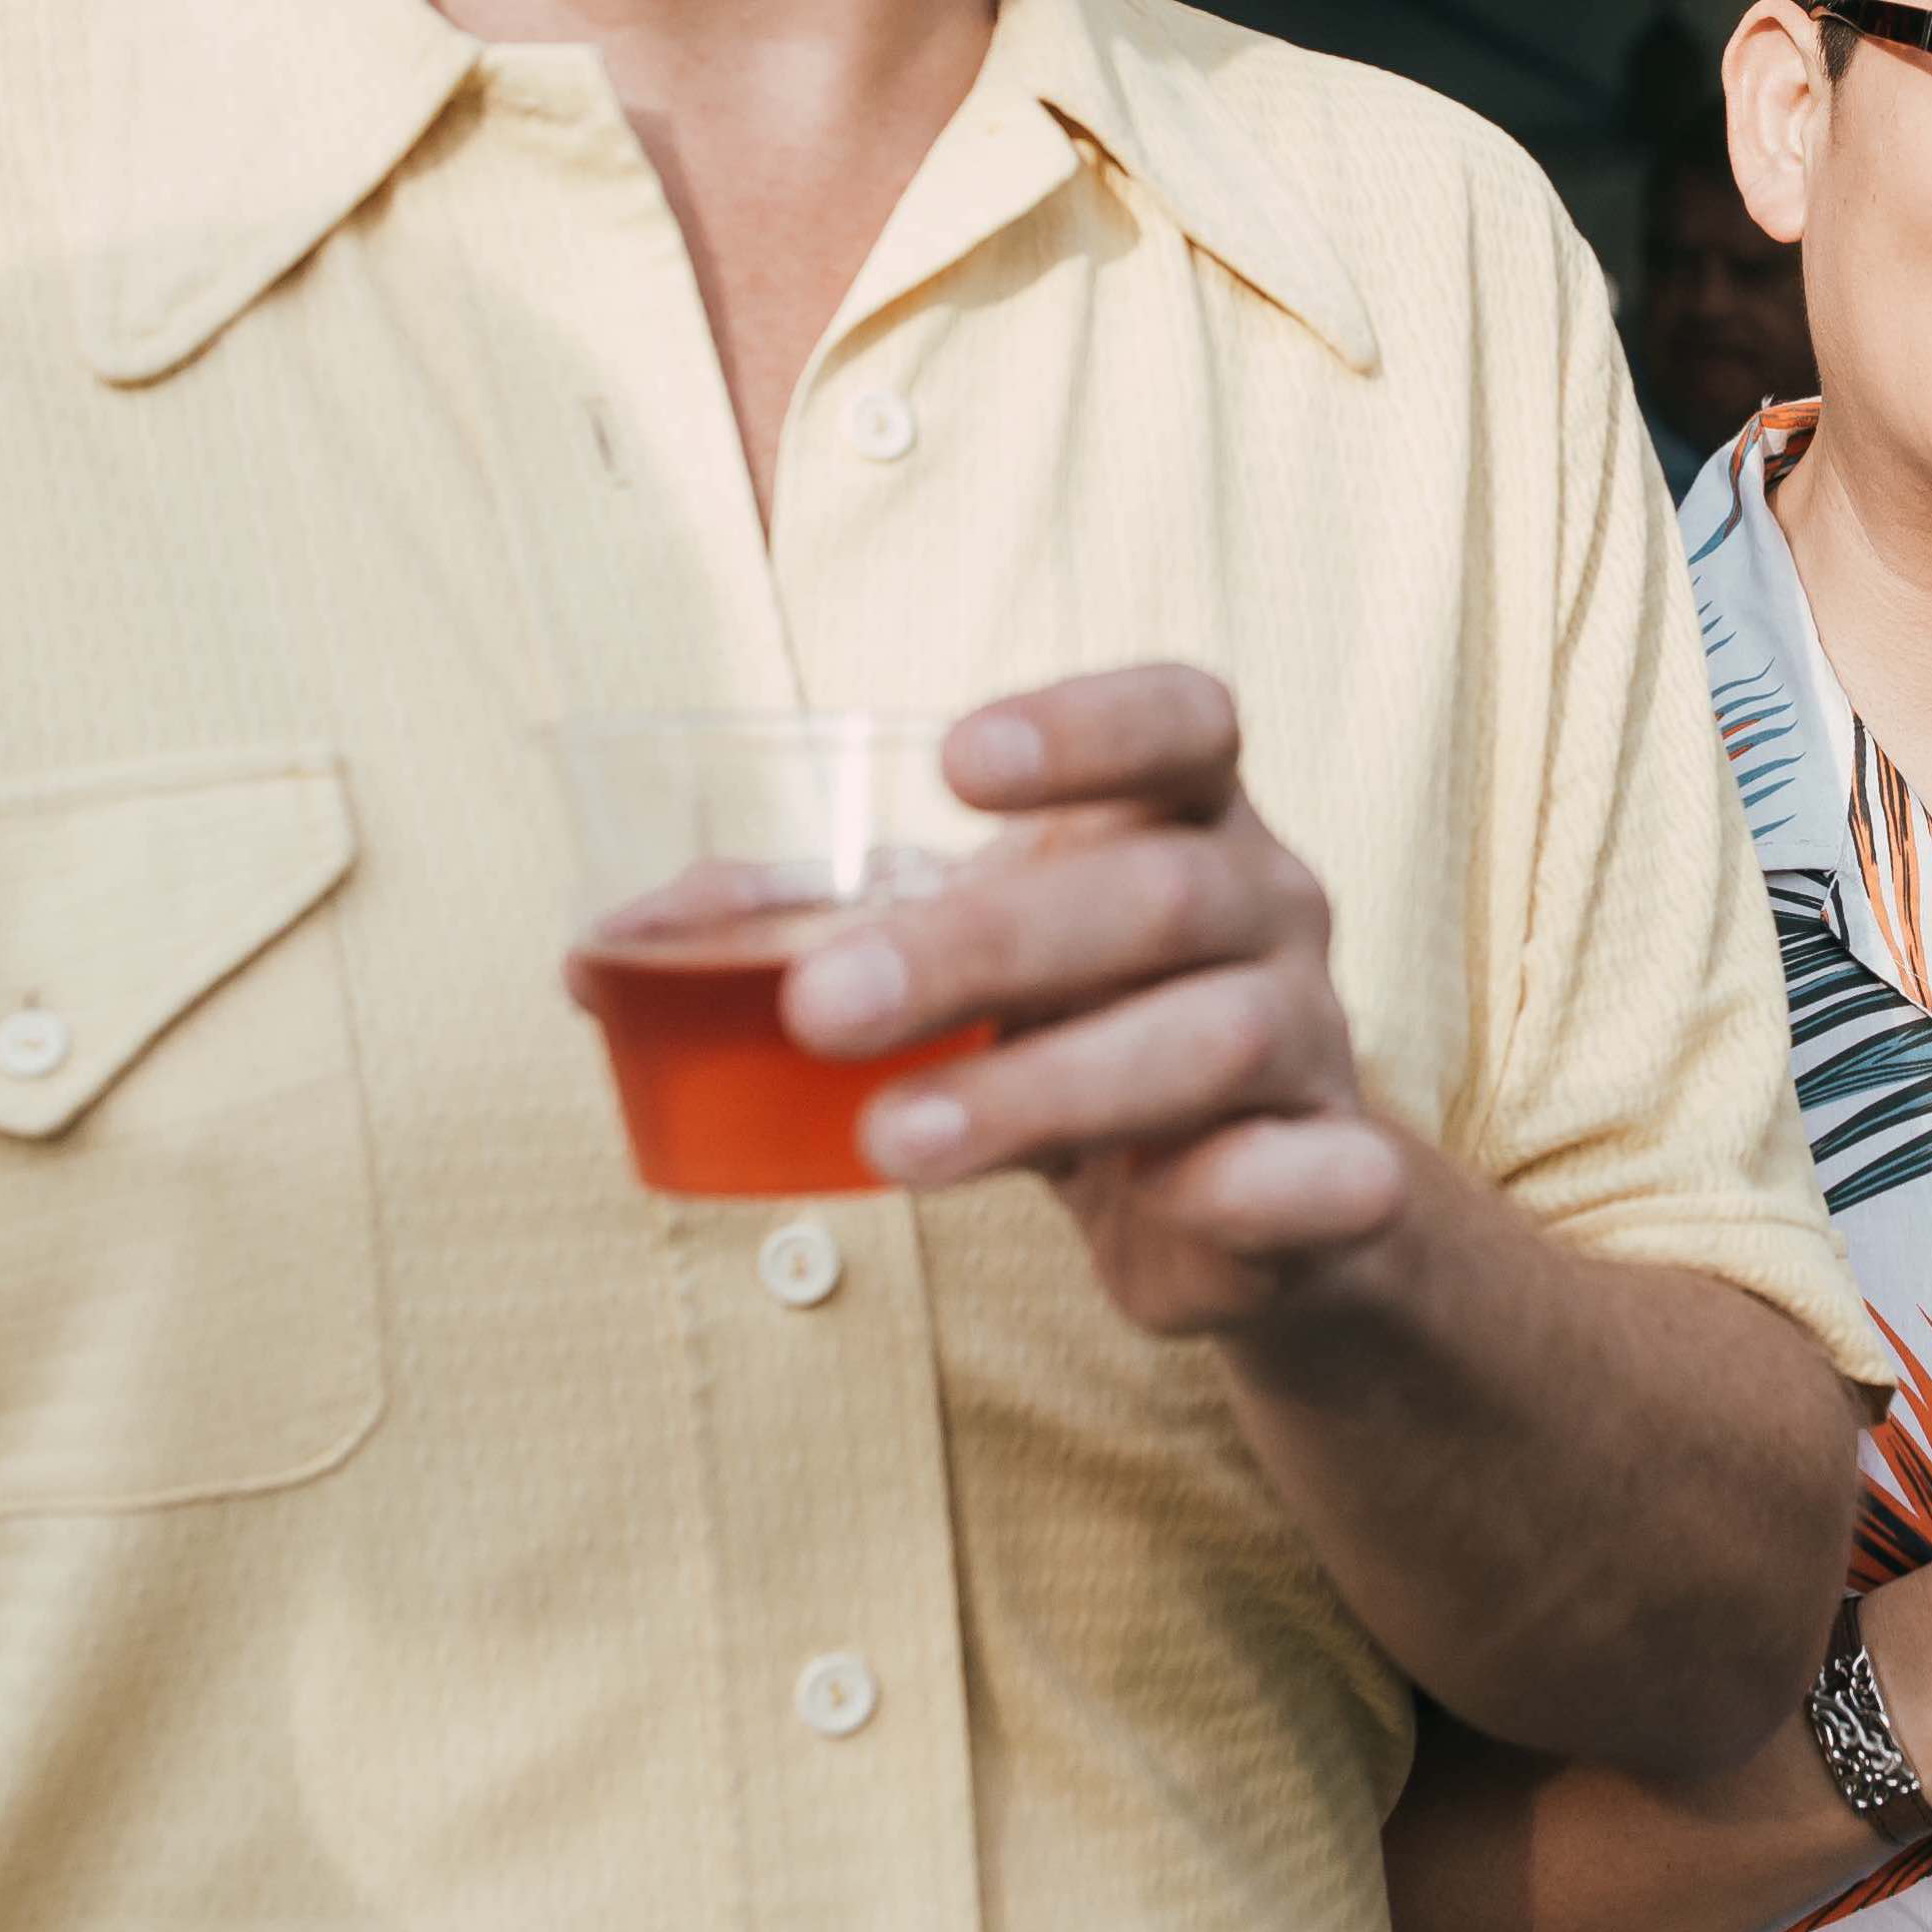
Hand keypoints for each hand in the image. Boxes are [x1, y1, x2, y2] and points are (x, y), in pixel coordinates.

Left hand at [780, 667, 1404, 1335]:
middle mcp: (1269, 906)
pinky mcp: (1336, 1182)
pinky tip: (1184, 1195)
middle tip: (819, 1006)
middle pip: (1153, 893)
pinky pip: (1323, 1173)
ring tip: (894, 1140)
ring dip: (1044, 1087)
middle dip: (979, 946)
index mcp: (1188, 817)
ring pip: (1211, 1037)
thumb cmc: (1081, 1034)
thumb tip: (595, 959)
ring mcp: (1313, 1041)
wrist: (1258, 1210)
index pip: (1183, 721)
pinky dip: (1259, 1183)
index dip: (1084, 727)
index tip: (951, 763)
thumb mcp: (970, 968)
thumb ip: (813, 942)